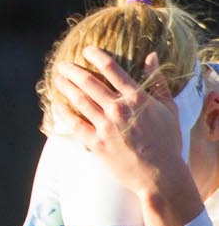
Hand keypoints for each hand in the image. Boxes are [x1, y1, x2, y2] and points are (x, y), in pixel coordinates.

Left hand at [52, 48, 201, 225]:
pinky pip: (74, 124)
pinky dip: (63, 113)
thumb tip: (152, 56)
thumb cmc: (168, 142)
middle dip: (73, 71)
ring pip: (79, 100)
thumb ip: (157, 82)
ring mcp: (106, 126)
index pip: (112, 70)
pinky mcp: (96, 143)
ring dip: (66, 87)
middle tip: (62, 65)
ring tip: (57, 79)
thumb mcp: (169, 109)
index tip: (86, 50)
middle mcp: (119, 109)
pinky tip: (56, 105)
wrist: (160, 175)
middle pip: (89, 83)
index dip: (96, 56)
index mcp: (137, 99)